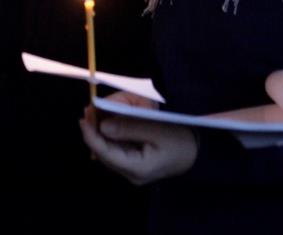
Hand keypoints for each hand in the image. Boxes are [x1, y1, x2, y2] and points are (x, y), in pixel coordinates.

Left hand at [78, 93, 196, 185]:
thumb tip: (103, 126)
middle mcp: (131, 174)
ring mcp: (131, 170)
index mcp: (137, 168)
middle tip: (89, 109)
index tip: (84, 117)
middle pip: (103, 151)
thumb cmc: (180, 139)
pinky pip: (115, 148)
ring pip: (107, 149)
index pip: (105, 152)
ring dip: (101, 130)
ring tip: (96, 111)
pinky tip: (107, 119)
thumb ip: (129, 127)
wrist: (198, 152)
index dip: (91, 134)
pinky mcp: (133, 164)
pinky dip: (110, 134)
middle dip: (94, 129)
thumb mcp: (157, 129)